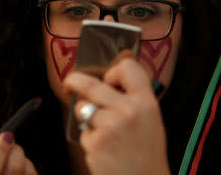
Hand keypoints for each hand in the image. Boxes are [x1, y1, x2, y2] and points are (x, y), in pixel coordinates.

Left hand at [63, 50, 170, 174]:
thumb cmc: (146, 152)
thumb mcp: (151, 118)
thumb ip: (133, 98)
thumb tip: (107, 82)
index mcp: (146, 102)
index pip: (128, 68)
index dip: (114, 71)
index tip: (107, 80)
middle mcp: (128, 110)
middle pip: (91, 84)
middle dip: (74, 81)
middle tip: (69, 83)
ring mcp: (110, 126)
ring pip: (83, 108)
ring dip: (86, 117)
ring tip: (105, 132)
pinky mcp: (96, 143)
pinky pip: (83, 132)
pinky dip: (90, 139)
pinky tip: (105, 149)